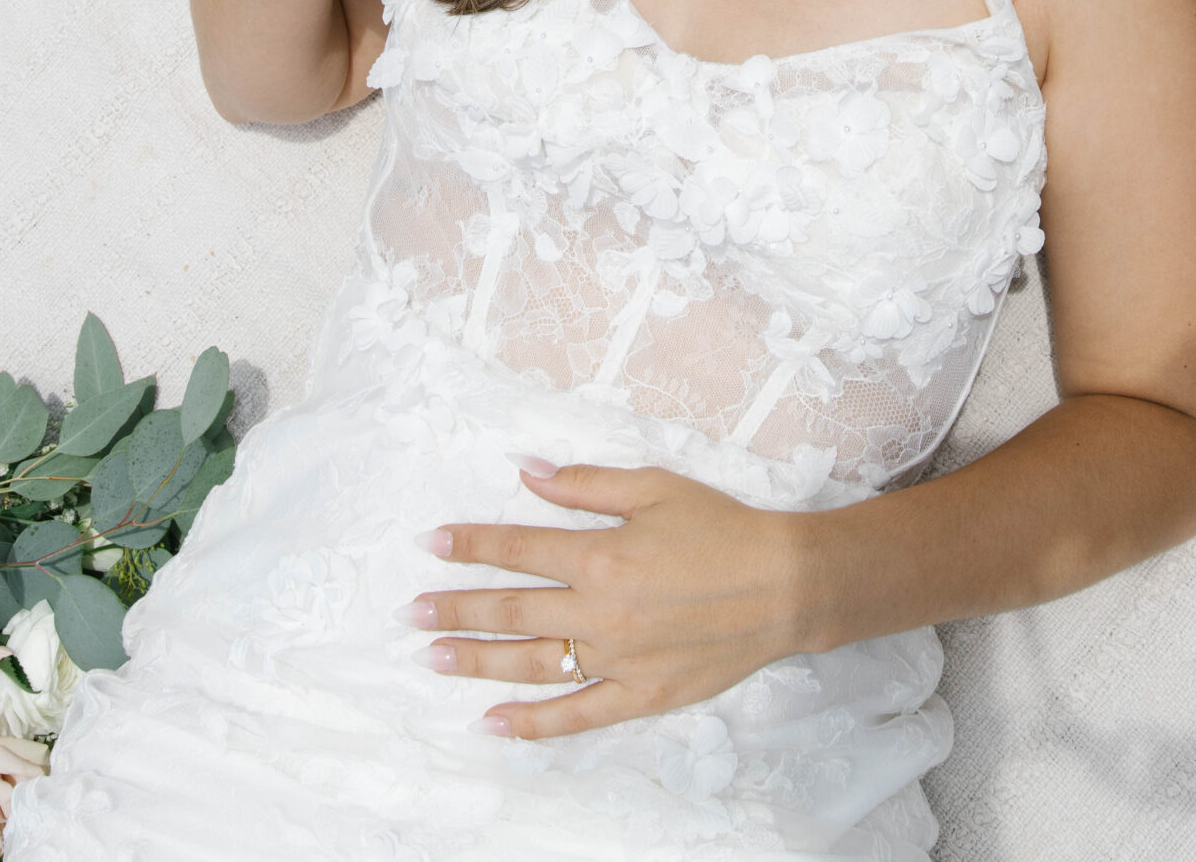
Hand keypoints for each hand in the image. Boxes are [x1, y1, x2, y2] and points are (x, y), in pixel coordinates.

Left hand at [407, 462, 812, 736]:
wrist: (783, 586)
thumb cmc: (722, 527)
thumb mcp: (655, 487)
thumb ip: (587, 486)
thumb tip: (528, 474)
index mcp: (602, 555)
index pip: (518, 548)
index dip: (471, 544)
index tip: (430, 544)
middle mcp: (601, 611)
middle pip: (511, 610)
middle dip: (455, 608)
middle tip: (411, 612)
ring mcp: (617, 659)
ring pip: (531, 663)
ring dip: (477, 661)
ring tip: (433, 656)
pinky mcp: (639, 696)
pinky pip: (575, 716)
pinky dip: (531, 722)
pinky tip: (493, 721)